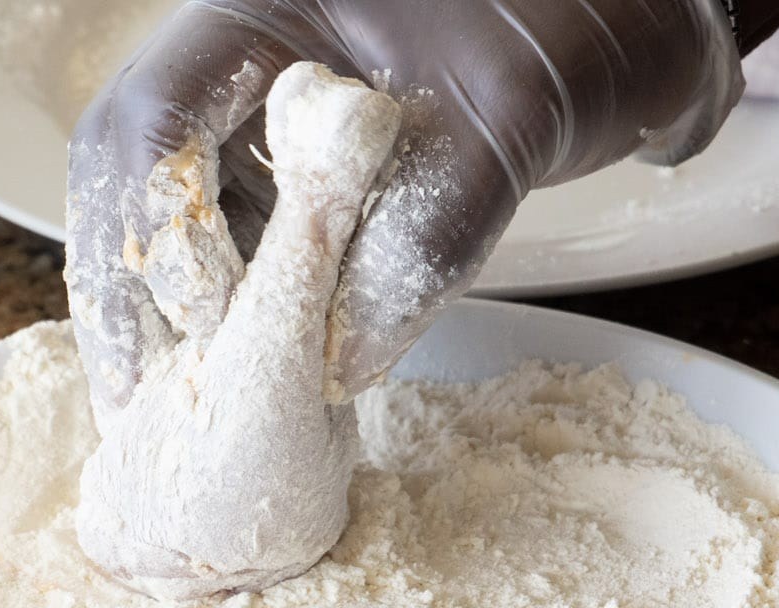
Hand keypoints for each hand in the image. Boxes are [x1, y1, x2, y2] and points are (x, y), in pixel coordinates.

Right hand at [64, 0, 743, 420]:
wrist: (646, 19)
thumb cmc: (590, 20)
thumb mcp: (510, 120)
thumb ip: (427, 232)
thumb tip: (337, 363)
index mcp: (268, 0)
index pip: (157, 113)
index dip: (153, 224)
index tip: (193, 323)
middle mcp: (249, 53)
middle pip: (134, 166)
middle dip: (132, 280)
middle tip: (135, 391)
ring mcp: (270, 108)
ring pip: (176, 207)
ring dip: (170, 304)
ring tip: (169, 398)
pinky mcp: (304, 163)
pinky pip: (242, 232)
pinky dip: (234, 303)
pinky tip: (235, 366)